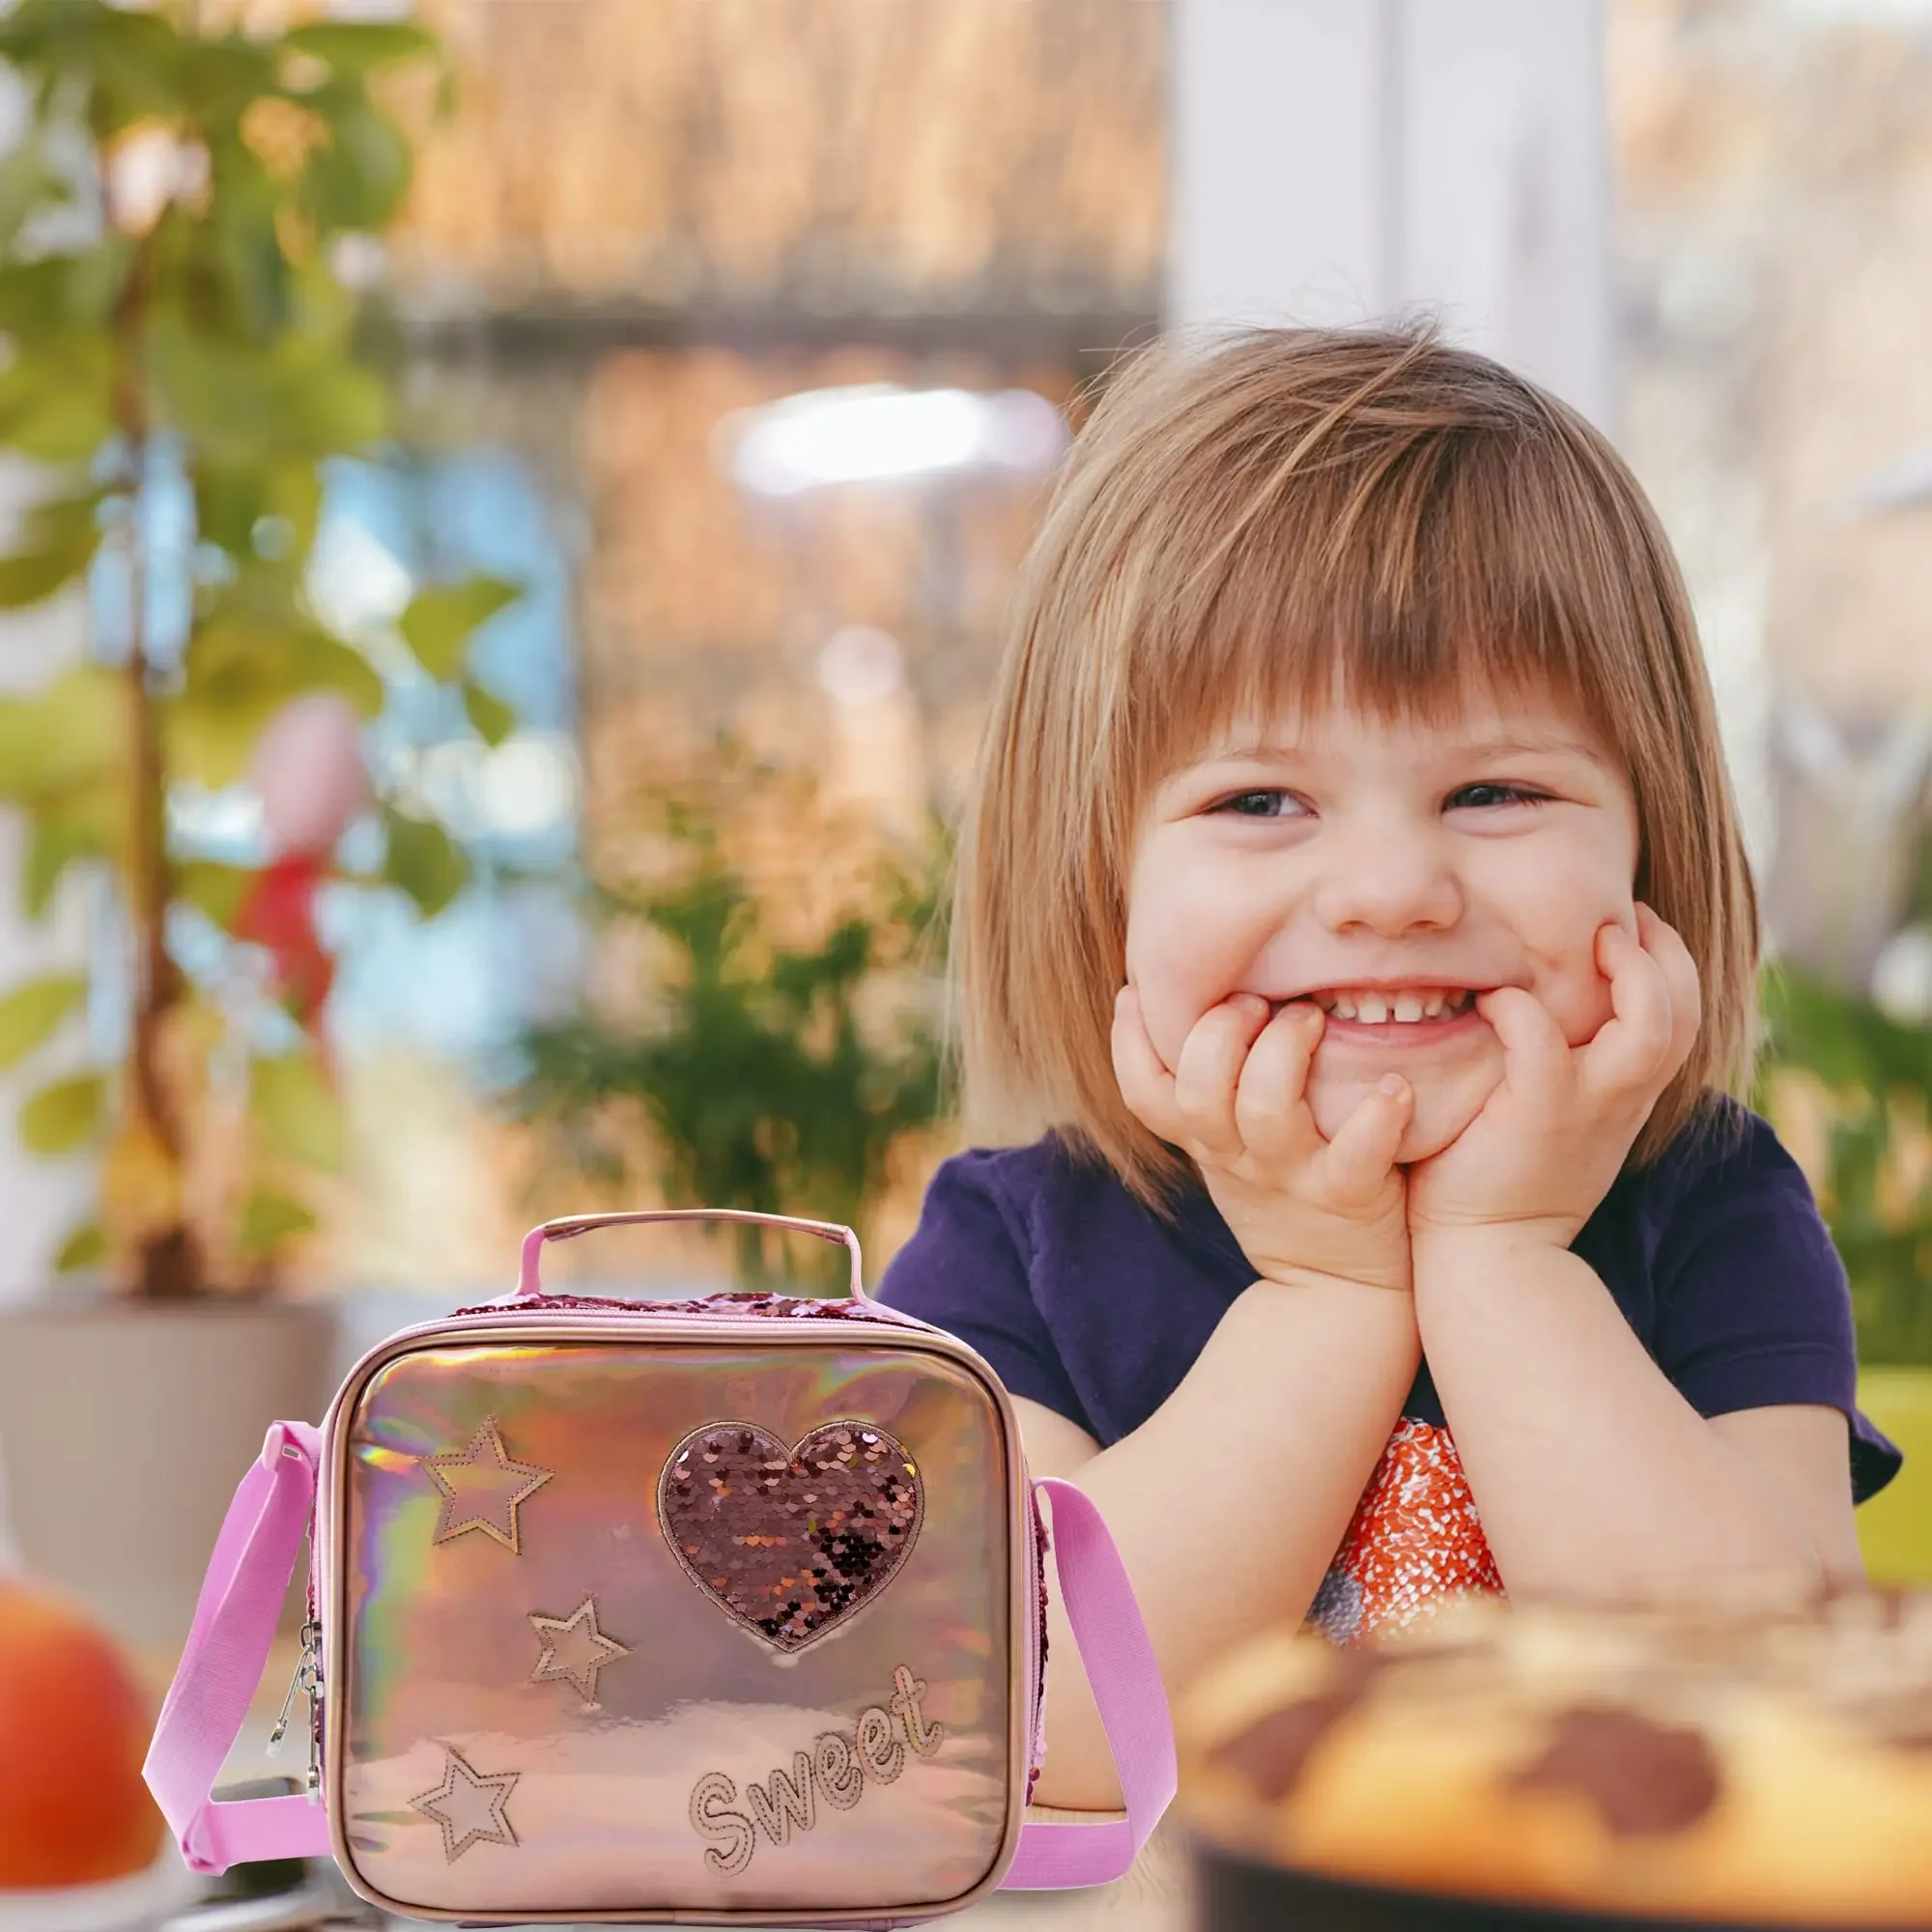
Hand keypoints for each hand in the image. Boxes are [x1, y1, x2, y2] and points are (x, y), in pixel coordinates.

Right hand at [1112, 985, 1415, 1293]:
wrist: (1336, 1293)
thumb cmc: (1285, 1198)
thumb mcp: (1228, 1153)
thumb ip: (1211, 1092)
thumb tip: (1198, 1002)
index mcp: (1204, 1141)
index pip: (1142, 1093)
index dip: (1128, 1041)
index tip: (1137, 990)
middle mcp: (1236, 1158)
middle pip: (1197, 1092)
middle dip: (1219, 1031)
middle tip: (1255, 1001)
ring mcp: (1290, 1177)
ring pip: (1265, 1111)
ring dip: (1285, 1051)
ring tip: (1313, 1018)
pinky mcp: (1347, 1196)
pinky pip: (1356, 1154)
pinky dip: (1376, 1116)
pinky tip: (1394, 1087)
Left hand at [1406, 904, 1701, 1252]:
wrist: (1487, 1259)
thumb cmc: (1500, 1182)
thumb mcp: (1552, 1120)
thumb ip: (1562, 1069)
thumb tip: (1536, 1006)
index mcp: (1626, 1095)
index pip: (1680, 1016)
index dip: (1668, 964)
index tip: (1631, 928)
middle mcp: (1621, 1098)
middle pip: (1686, 1012)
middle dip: (1665, 953)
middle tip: (1622, 917)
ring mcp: (1587, 1107)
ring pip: (1650, 1026)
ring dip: (1630, 972)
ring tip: (1593, 940)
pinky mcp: (1539, 1115)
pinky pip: (1542, 1042)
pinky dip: (1521, 1010)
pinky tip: (1494, 1000)